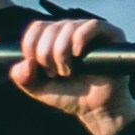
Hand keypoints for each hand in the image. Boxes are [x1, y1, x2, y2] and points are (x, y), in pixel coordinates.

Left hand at [9, 4, 134, 134]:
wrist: (96, 109)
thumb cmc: (70, 96)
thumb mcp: (39, 89)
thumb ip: (23, 78)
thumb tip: (25, 63)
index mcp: (54, 38)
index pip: (37, 27)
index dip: (31, 45)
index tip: (37, 67)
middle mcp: (72, 30)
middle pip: (50, 28)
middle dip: (46, 54)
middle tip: (55, 74)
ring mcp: (91, 31)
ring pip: (68, 26)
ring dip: (62, 52)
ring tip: (67, 72)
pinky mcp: (111, 35)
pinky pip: (92, 25)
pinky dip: (80, 38)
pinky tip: (78, 55)